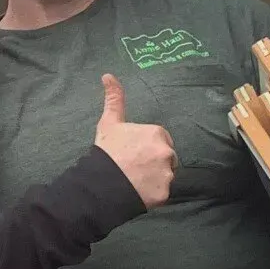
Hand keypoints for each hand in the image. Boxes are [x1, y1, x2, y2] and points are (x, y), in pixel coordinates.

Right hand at [92, 74, 175, 207]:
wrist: (102, 183)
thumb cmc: (107, 151)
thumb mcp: (109, 122)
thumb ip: (114, 99)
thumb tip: (108, 75)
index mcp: (157, 133)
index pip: (159, 140)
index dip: (145, 147)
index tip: (132, 153)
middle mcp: (167, 152)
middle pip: (165, 158)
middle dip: (153, 162)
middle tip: (133, 168)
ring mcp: (167, 174)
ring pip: (164, 175)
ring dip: (154, 178)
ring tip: (135, 181)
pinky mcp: (165, 193)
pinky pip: (162, 192)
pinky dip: (153, 193)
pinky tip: (138, 192)